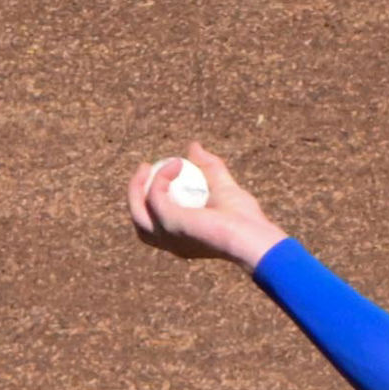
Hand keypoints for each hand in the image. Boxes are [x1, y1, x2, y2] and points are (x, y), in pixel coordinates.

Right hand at [125, 142, 286, 267]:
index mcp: (180, 239)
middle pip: (139, 219)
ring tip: (147, 166)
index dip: (148, 197)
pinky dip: (161, 177)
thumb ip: (209, 167)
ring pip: (138, 212)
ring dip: (136, 187)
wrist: (253, 235)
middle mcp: (170, 243)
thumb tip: (193, 146)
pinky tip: (177, 164)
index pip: (154, 222)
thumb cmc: (244, 220)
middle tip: (145, 167)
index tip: (157, 170)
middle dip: (135, 192)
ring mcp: (168, 236)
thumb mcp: (223, 186)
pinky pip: (155, 196)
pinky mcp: (170, 223)